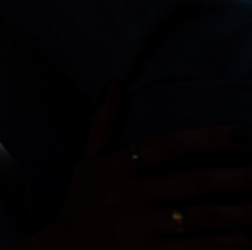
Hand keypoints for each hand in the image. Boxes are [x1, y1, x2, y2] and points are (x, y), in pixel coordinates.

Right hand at [36, 87, 251, 248]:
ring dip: (237, 212)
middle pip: (191, 181)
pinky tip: (247, 237)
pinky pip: (194, 249)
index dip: (205, 138)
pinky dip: (225, 244)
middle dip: (235, 176)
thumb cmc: (82, 201)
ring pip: (198, 217)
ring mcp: (137, 228)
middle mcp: (125, 195)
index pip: (165, 145)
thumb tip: (116, 84)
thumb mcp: (87, 161)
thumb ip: (103, 122)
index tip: (242, 133)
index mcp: (113, 167)